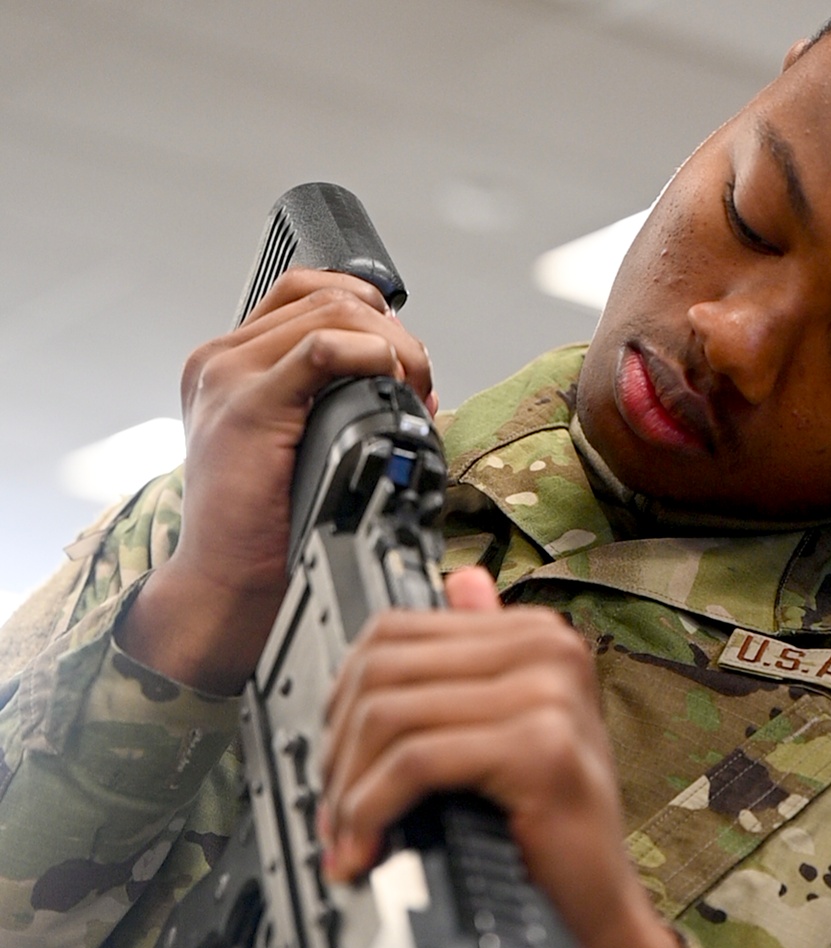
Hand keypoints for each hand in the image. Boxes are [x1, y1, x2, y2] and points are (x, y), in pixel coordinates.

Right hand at [118, 269, 436, 693]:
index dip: (369, 312)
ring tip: (412, 390)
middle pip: (327, 297)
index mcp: (229, 364)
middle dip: (392, 332)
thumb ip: (334, 403)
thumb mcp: (299, 447)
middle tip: (421, 382)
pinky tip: (389, 385)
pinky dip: (369, 357)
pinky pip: (321, 350)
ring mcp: (227, 378)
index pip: (306, 292)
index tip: (401, 358)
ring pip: (331, 313)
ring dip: (391, 344)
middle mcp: (220, 360)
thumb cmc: (267, 529)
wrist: (227, 584)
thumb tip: (411, 382)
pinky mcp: (246, 407)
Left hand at [318, 567, 691, 947]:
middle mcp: (547, 649)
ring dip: (348, 788)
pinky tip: (368, 844)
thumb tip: (460, 581)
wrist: (595, 910)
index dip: (342, 701)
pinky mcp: (542, 749)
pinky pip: (417, 762)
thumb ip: (477, 658)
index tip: (335, 765)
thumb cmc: (547, 829)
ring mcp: (550, 694)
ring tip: (345, 837)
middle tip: (331, 812)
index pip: (394, 633)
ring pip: (391, 715)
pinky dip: (373, 807)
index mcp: (533, 635)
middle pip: (383, 670)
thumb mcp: (505, 729)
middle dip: (338, 748)